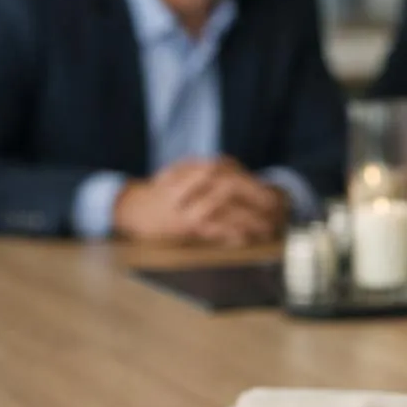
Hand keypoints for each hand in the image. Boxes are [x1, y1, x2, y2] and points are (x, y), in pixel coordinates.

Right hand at [113, 158, 286, 244]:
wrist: (133, 210)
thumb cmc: (164, 193)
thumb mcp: (183, 172)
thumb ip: (211, 171)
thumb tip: (246, 178)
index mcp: (190, 168)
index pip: (226, 167)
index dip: (250, 179)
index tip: (269, 192)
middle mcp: (188, 183)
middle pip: (228, 184)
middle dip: (255, 194)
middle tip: (274, 206)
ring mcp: (186, 205)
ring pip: (224, 208)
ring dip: (250, 218)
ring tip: (267, 227)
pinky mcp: (185, 226)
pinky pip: (213, 229)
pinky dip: (231, 233)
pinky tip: (245, 238)